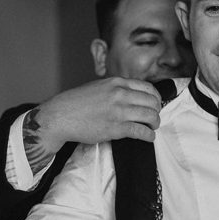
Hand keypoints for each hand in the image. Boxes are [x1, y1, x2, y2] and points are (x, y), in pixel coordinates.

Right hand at [30, 77, 162, 156]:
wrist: (61, 116)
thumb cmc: (77, 102)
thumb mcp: (99, 86)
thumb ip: (117, 88)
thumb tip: (133, 95)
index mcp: (117, 83)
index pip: (148, 88)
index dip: (156, 98)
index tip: (155, 104)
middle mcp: (120, 94)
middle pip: (153, 102)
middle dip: (157, 111)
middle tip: (154, 118)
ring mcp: (119, 111)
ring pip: (151, 116)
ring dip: (155, 123)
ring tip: (152, 127)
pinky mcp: (116, 128)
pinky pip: (142, 131)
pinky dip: (149, 135)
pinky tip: (149, 137)